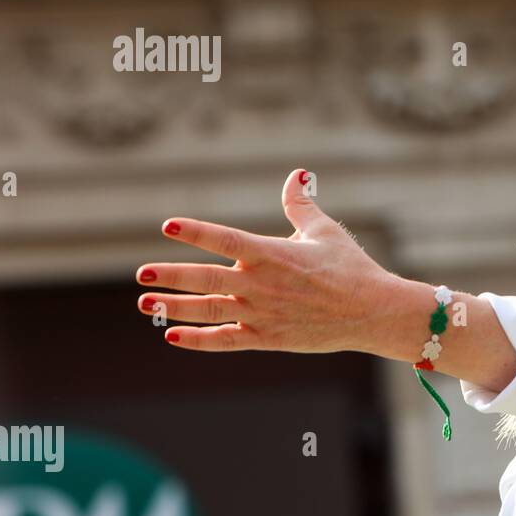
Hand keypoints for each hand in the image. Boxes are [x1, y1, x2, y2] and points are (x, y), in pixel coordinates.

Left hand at [135, 169, 396, 352]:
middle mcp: (262, 284)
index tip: (168, 225)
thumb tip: (297, 174)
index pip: (226, 240)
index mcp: (273, 254)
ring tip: (145, 303)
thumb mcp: (325, 231)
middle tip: (142, 273)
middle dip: (171, 275)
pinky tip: (171, 336)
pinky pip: (225, 341)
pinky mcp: (268, 339)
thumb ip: (300, 204)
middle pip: (207, 279)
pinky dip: (198, 340)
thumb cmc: (350, 267)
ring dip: (174, 307)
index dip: (196, 232)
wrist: (373, 312)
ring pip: (209, 310)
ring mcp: (263, 314)